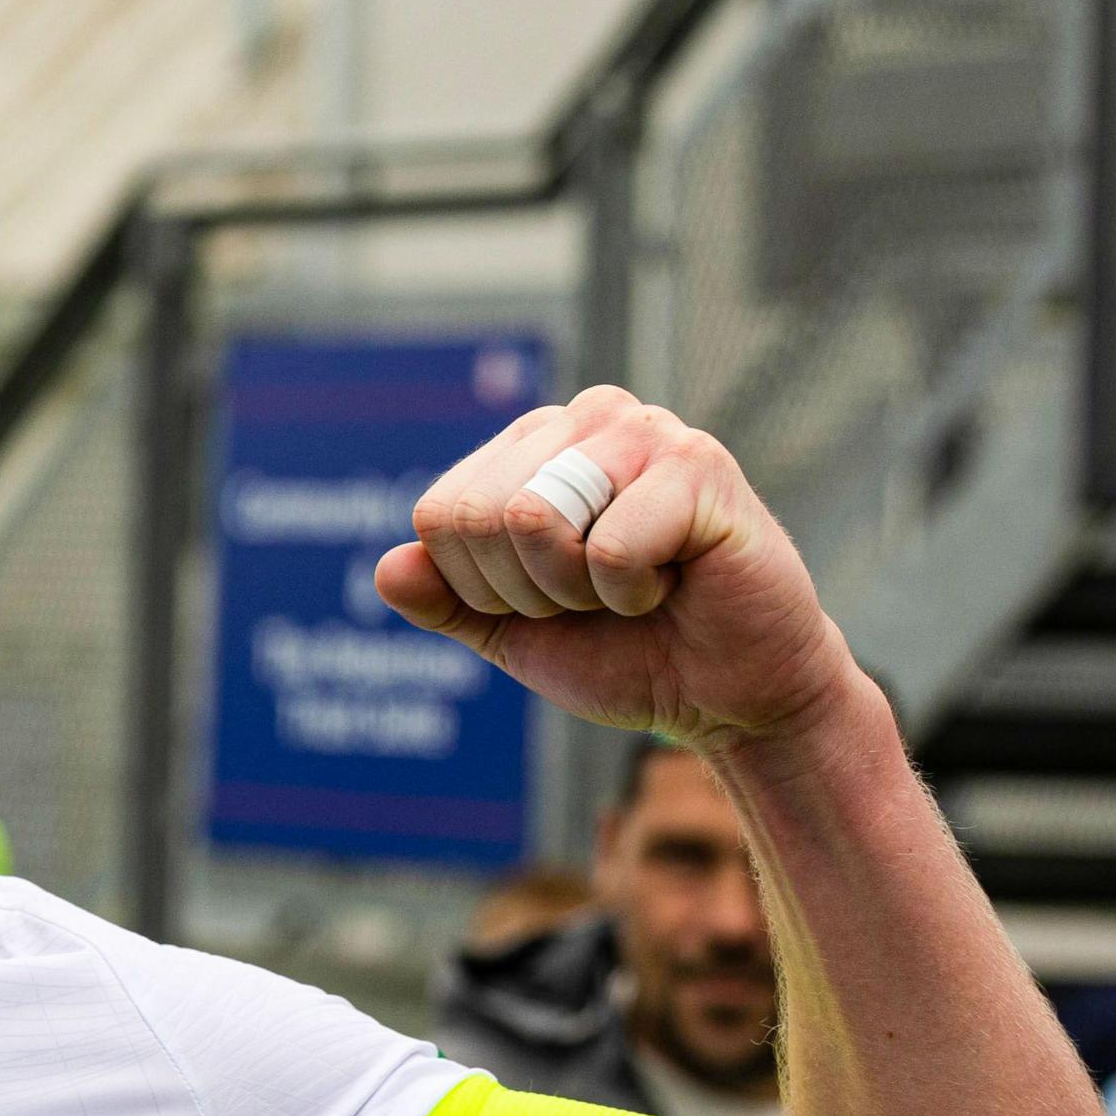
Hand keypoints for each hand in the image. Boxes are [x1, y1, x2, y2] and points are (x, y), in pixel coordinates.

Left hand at [380, 386, 865, 749]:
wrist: (728, 696)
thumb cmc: (628, 652)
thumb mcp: (514, 634)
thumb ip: (446, 601)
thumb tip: (387, 568)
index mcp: (534, 446)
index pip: (441, 515)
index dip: (481, 589)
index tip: (546, 602)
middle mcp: (586, 418)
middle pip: (478, 514)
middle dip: (526, 591)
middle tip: (594, 599)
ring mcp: (646, 431)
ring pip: (533, 518)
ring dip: (575, 590)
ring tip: (634, 587)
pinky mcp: (700, 464)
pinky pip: (607, 548)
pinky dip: (632, 593)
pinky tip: (677, 580)